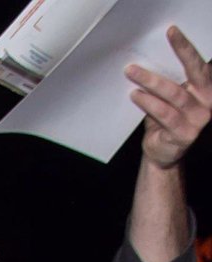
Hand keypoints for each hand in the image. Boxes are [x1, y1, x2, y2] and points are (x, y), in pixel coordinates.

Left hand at [130, 27, 211, 169]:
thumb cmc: (166, 121)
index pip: (198, 63)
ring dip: (151, 82)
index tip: (171, 31)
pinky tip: (136, 95)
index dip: (185, 47)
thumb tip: (144, 60)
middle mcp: (208, 101)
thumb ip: (167, 81)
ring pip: (174, 94)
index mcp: (206, 88)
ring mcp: (199, 118)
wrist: (163, 154)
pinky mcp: (185, 134)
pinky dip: (149, 103)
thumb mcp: (170, 98)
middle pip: (193, 72)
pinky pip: (165, 114)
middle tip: (155, 44)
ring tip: (132, 73)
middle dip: (174, 56)